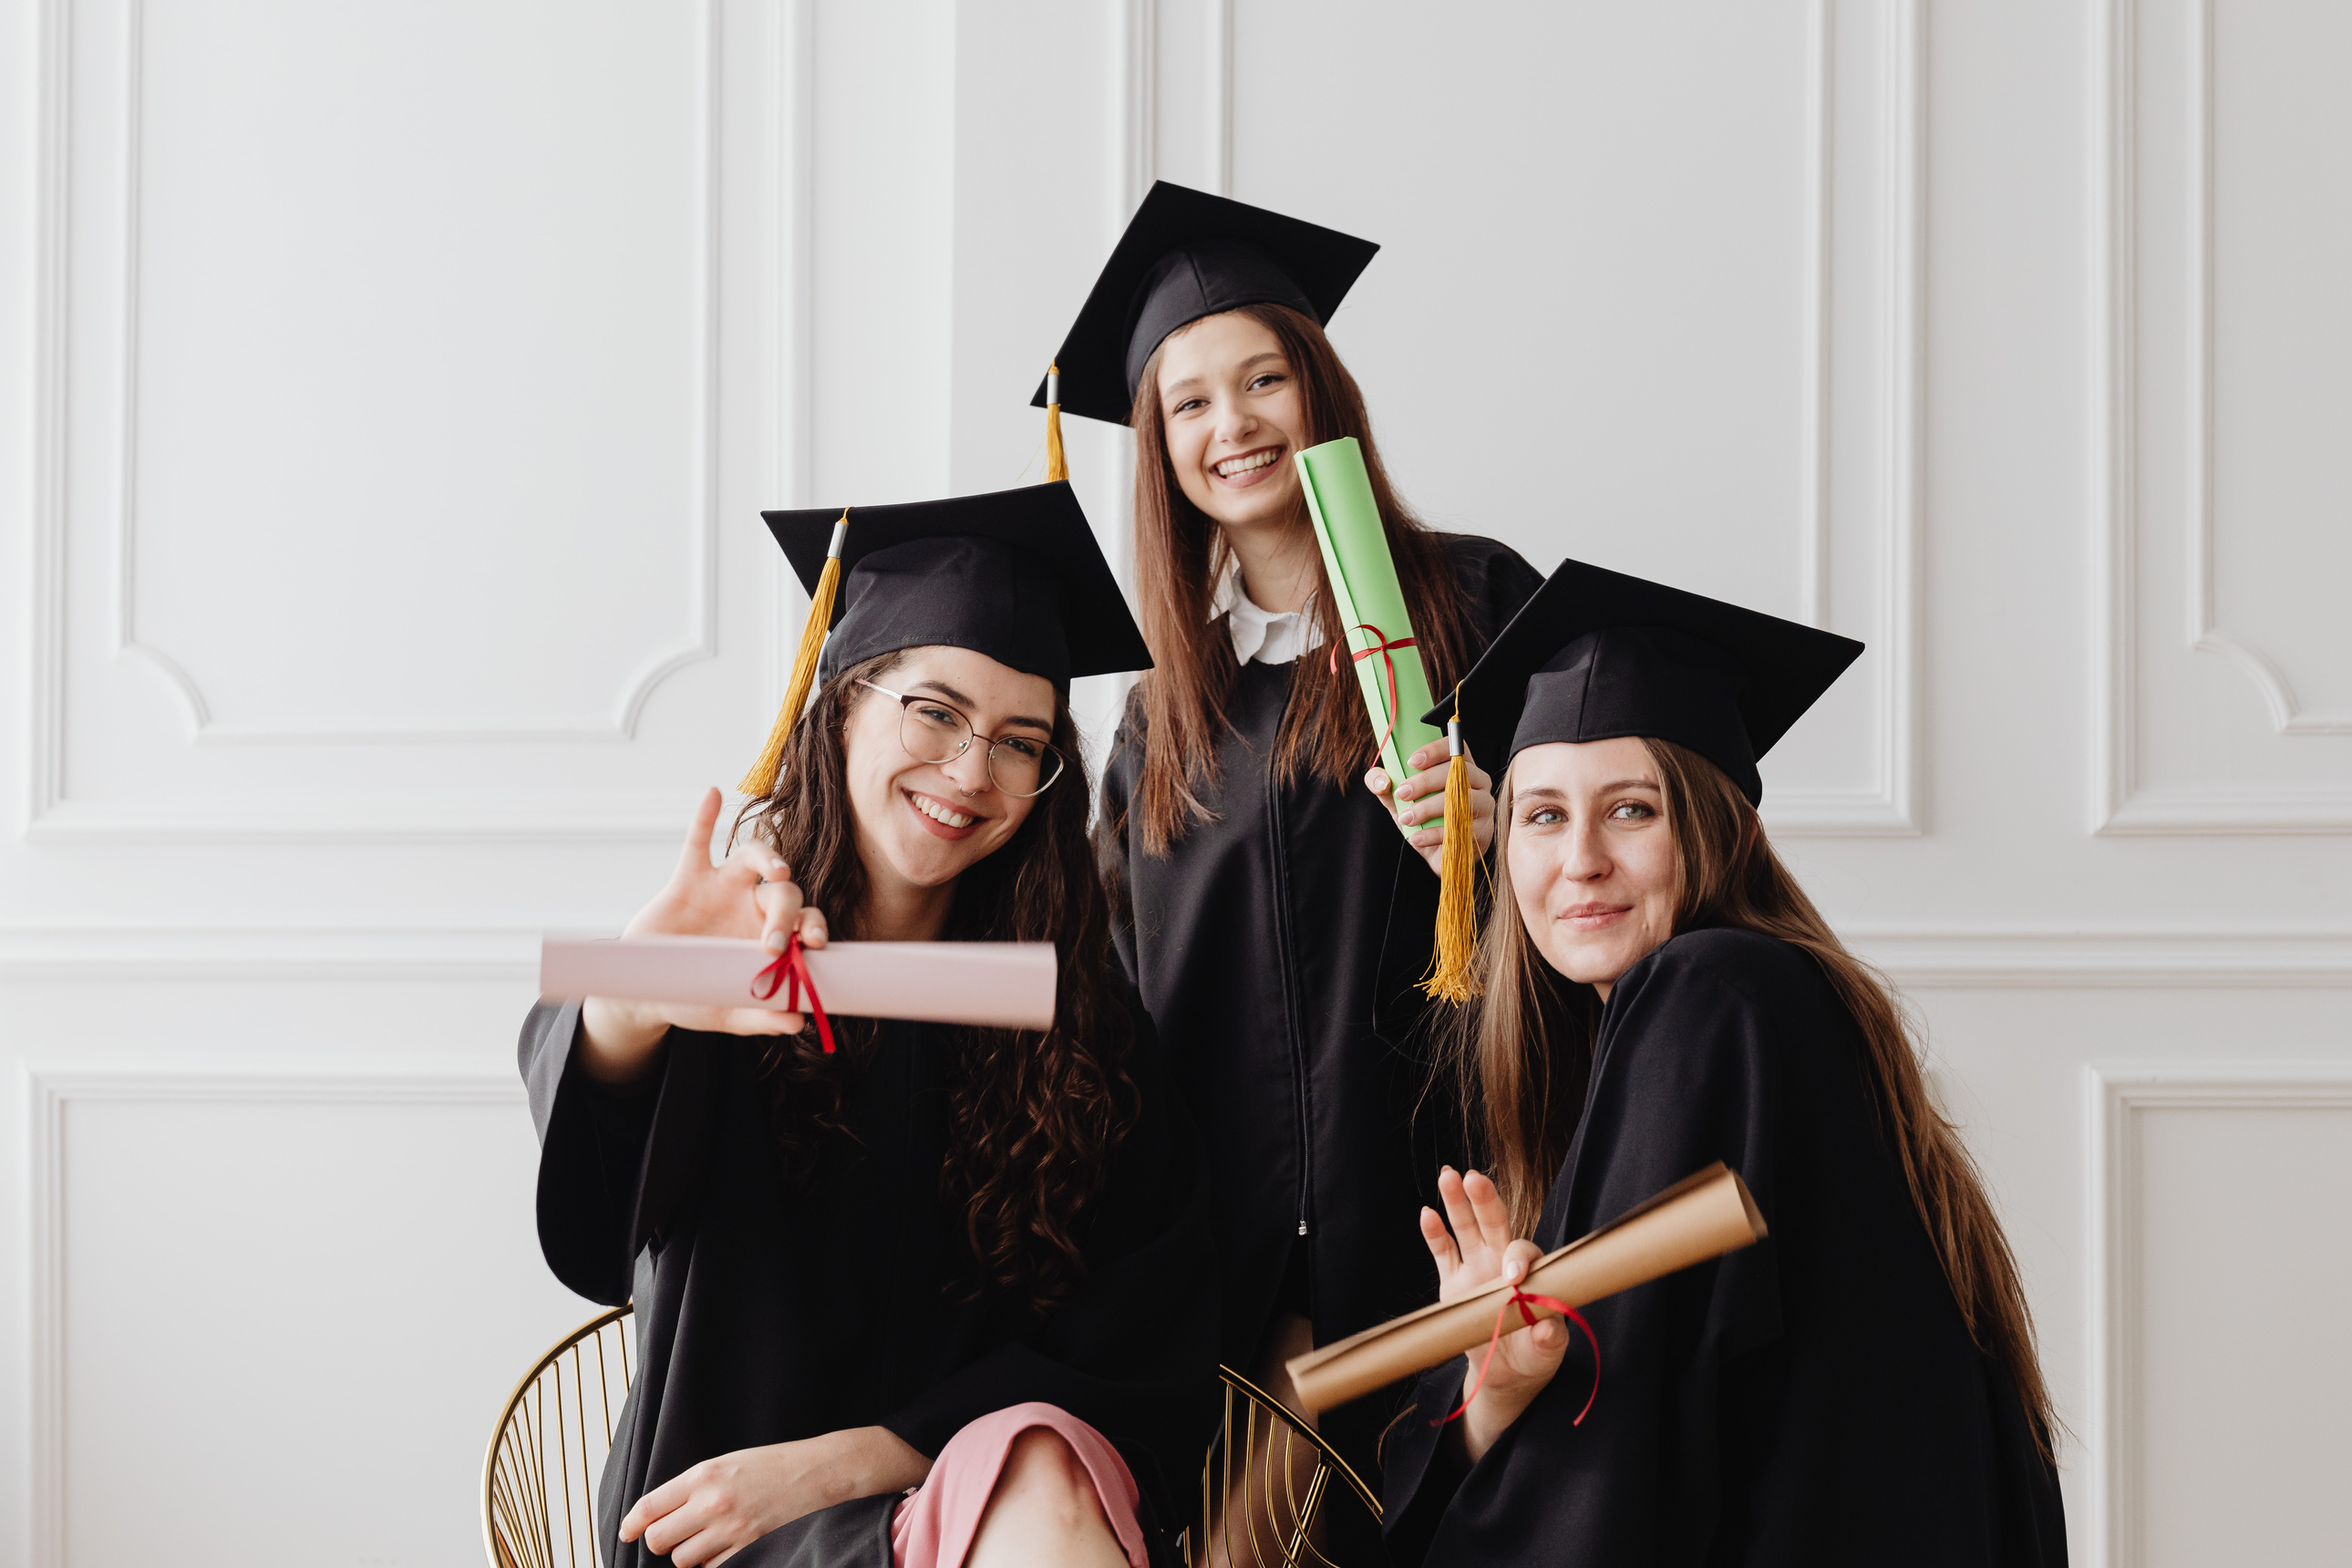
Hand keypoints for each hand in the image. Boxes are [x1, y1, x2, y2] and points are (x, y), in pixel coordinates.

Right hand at [578, 787, 830, 1081]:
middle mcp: (753, 905)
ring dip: (769, 857)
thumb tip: (798, 1021)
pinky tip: (713, 794)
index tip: (815, 944)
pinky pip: (697, 842)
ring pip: (753, 855)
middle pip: (785, 892)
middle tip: (775, 944)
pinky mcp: (688, 879)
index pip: (806, 921)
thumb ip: (762, 1016)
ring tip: (778, 871)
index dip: (815, 927)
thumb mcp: (728, 1013)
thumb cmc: (696, 997)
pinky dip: (705, 817)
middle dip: (787, 915)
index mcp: (772, 935)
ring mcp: (722, 888)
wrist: (648, 992)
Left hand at [620, 1427, 929, 1566]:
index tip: (627, 1532)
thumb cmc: (770, 1465)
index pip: (650, 1506)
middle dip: (660, 1541)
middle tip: (672, 1535)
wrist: (816, 1472)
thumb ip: (692, 1486)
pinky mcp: (747, 1548)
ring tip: (704, 1539)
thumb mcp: (726, 1463)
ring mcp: (730, 1529)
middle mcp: (712, 1502)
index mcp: (704, 1475)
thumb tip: (658, 1514)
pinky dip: (712, 1562)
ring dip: (688, 1553)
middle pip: (658, 1540)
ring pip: (682, 1560)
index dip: (631, 1524)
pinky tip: (723, 1547)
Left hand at [1365, 739, 1494, 875]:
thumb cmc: (1423, 821)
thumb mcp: (1399, 802)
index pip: (1456, 747)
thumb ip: (1384, 787)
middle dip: (1426, 781)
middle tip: (1402, 793)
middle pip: (1458, 772)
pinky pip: (1462, 828)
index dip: (1435, 750)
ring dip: (1428, 808)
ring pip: (1461, 800)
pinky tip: (1417, 838)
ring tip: (1407, 819)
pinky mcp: (1485, 831)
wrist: (1439, 855)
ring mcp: (1485, 806)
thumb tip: (1381, 780)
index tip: (1411, 761)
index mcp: (1461, 767)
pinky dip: (1435, 834)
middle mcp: (1479, 782)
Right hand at [1421, 1167, 1568, 1462]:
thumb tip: (1548, 1327)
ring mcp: (1475, 1268)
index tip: (1513, 1277)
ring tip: (1448, 1175)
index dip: (1518, 1257)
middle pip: (1494, 1223)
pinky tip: (1427, 1213)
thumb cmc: (1533, 1357)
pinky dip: (1434, 1233)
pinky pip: (1443, 1253)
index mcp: (1530, 1272)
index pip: (1523, 1252)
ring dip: (1457, 1202)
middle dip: (1484, 1200)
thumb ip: (1549, 1338)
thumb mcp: (1547, 1351)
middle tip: (1475, 1179)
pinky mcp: (1453, 1282)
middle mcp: (1501, 1261)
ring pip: (1465, 1228)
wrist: (1505, 1375)